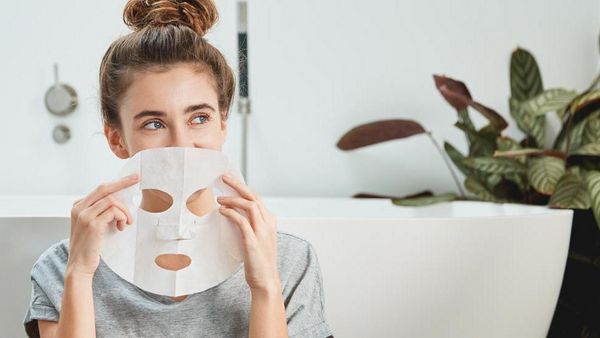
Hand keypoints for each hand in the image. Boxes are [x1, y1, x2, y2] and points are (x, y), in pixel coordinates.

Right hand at [67, 174, 139, 276]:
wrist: (79, 265)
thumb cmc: (90, 246)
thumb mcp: (93, 224)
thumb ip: (101, 211)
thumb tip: (121, 201)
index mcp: (78, 206)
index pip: (100, 188)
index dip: (117, 182)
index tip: (132, 177)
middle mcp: (79, 208)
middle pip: (105, 188)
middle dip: (123, 182)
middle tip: (138, 178)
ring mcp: (84, 215)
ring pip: (112, 200)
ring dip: (125, 211)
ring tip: (126, 223)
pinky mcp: (92, 224)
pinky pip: (114, 211)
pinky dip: (122, 217)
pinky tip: (121, 227)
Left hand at [217, 174, 280, 293]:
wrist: (266, 280)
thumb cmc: (259, 261)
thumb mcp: (257, 238)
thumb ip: (249, 225)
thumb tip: (232, 214)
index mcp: (270, 221)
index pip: (256, 198)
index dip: (243, 188)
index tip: (230, 181)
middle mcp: (268, 223)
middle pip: (253, 197)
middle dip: (238, 185)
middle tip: (224, 178)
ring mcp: (262, 231)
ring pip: (249, 205)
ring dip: (233, 199)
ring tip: (219, 199)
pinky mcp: (253, 241)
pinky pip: (241, 221)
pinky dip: (231, 213)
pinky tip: (222, 212)